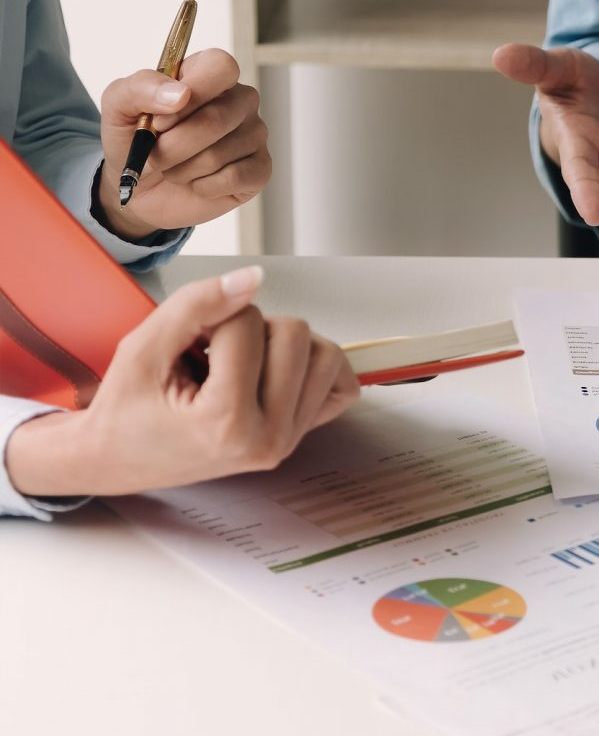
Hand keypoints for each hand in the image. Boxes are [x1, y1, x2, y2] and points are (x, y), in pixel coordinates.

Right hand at [6, 267, 359, 498]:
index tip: (187, 345)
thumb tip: (254, 277)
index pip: (246, 324)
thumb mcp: (142, 348)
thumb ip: (196, 304)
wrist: (120, 458)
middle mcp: (268, 438)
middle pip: (296, 334)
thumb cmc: (126, 409)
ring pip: (325, 353)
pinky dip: (315, 365)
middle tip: (214, 352)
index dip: (212, 316)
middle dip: (252, 326)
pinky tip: (275, 369)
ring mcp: (289, 440)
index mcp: (225, 422)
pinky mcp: (301, 435)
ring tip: (240, 361)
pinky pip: (341, 385)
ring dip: (284, 343)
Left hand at [96, 49, 270, 239]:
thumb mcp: (118, 106)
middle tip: (157, 152)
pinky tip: (196, 182)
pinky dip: (202, 186)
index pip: (221, 67)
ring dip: (183, 169)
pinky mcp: (260, 169)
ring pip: (219, 154)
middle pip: (216, 118)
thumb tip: (179, 93)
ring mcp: (253, 135)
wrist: (138, 188)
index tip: (161, 119)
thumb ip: (140, 88)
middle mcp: (237, 101)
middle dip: (173, 145)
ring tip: (175, 168)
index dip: (193, 92)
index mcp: (207, 76)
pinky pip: (234, 178)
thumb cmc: (133, 140)